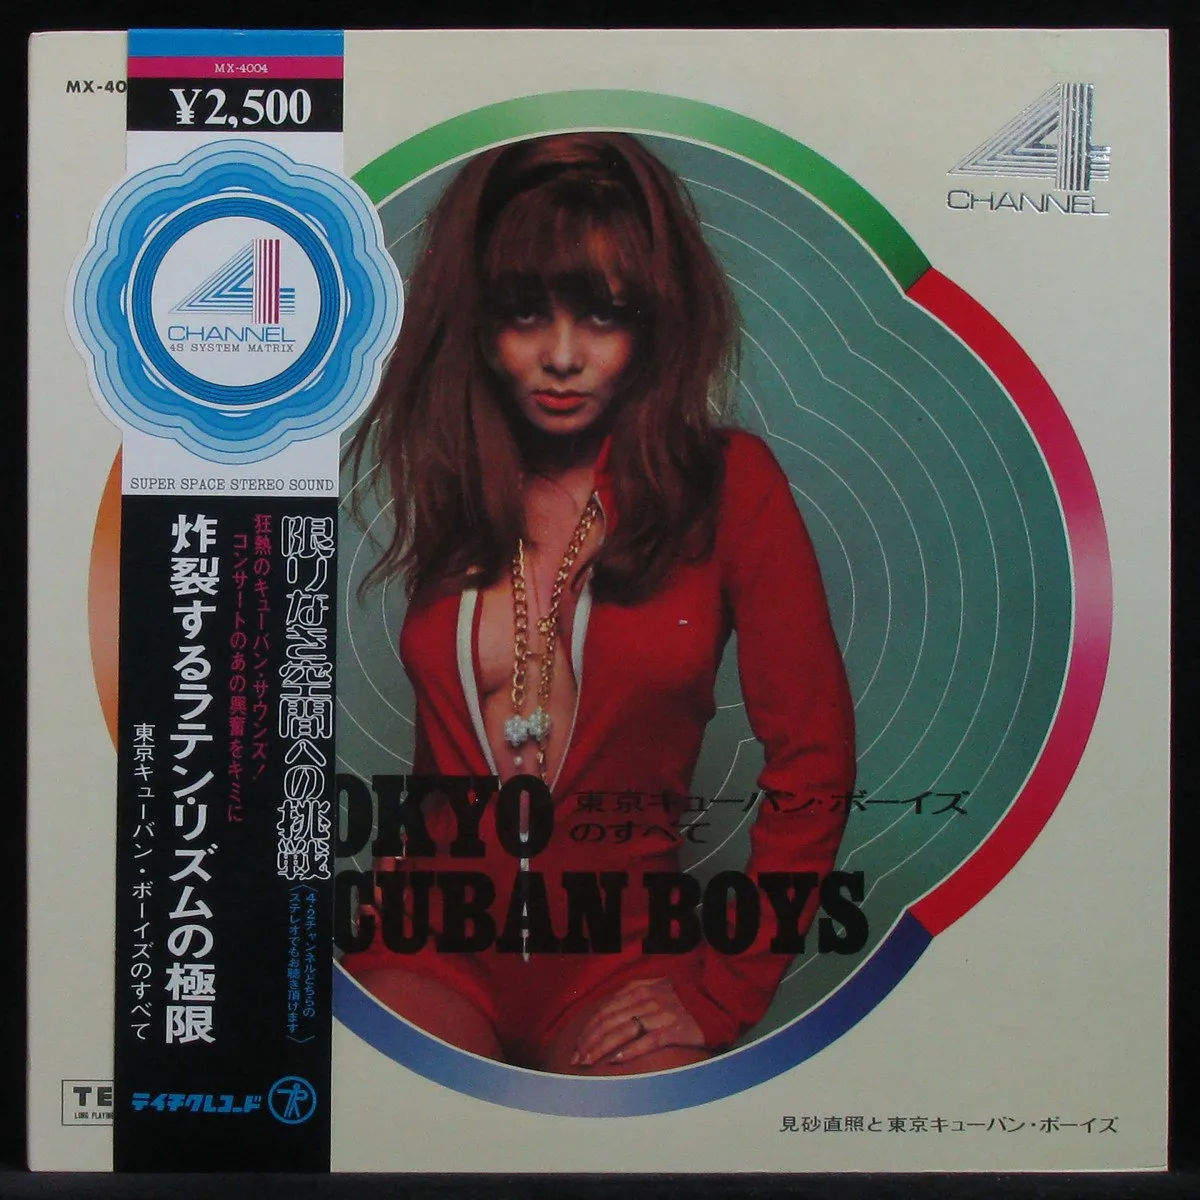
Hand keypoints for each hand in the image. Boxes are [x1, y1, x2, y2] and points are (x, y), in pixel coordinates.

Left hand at [571, 977, 703, 1066]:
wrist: (714, 1002)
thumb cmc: (680, 1000)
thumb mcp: (654, 989)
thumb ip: (631, 999)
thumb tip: (604, 1017)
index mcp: (639, 988)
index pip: (605, 1010)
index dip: (588, 1028)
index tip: (577, 1046)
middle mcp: (648, 998)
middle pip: (610, 1021)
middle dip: (590, 1042)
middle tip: (577, 1060)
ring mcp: (662, 1013)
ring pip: (624, 1031)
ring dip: (602, 1048)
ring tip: (590, 1063)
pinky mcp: (676, 1029)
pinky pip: (649, 1040)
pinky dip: (631, 1050)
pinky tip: (617, 1060)